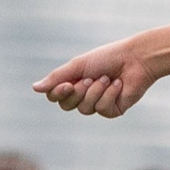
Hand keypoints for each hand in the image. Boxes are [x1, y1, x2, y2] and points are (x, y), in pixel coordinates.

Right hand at [34, 37, 157, 116]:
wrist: (135, 59)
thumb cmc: (107, 58)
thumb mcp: (78, 65)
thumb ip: (57, 77)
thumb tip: (34, 88)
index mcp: (73, 83)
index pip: (55, 97)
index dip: (59, 93)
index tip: (67, 84)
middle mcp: (84, 95)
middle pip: (67, 106)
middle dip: (78, 92)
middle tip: (91, 78)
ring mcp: (98, 104)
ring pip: (85, 109)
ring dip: (95, 92)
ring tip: (107, 78)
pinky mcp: (113, 110)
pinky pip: (102, 109)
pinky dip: (109, 95)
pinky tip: (118, 85)